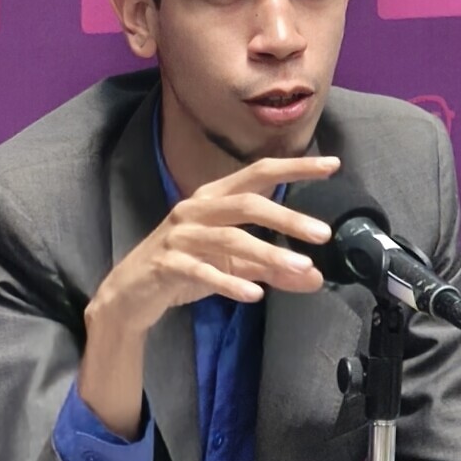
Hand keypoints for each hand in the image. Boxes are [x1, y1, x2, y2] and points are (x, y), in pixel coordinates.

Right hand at [79, 154, 339, 436]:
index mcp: (212, 199)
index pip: (257, 174)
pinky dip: (229, 282)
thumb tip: (314, 276)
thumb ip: (272, 269)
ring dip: (268, 253)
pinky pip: (200, 270)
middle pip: (246, 203)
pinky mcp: (165, 264)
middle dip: (287, 217)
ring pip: (228, 238)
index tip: (331, 165)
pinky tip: (254, 296)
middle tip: (324, 234)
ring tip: (301, 268)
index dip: (294, 167)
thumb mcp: (233, 266)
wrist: (129, 294)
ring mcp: (178, 236)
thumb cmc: (183, 268)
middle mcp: (195, 209)